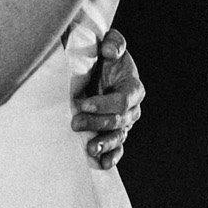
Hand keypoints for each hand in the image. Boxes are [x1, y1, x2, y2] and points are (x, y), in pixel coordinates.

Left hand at [72, 26, 143, 170]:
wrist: (99, 70)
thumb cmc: (104, 57)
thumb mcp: (110, 43)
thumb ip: (114, 43)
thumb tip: (109, 52)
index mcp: (133, 88)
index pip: (122, 101)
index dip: (104, 104)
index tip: (83, 104)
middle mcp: (132, 109)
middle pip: (118, 121)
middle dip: (97, 123)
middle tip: (74, 123)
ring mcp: (124, 123)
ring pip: (118, 137)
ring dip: (104, 144)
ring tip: (90, 149)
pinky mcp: (115, 133)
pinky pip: (117, 148)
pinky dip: (111, 157)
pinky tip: (103, 164)